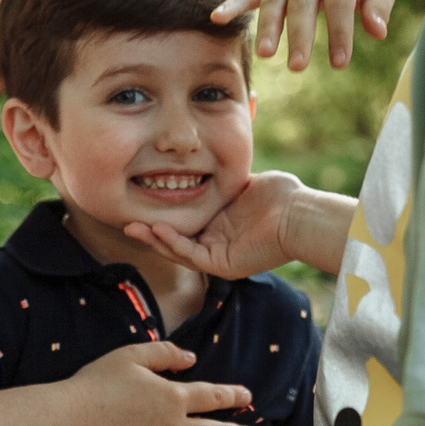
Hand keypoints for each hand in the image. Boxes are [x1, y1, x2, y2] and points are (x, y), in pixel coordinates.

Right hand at [126, 169, 304, 279]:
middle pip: (175, 240)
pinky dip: (174, 242)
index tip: (141, 203)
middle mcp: (217, 242)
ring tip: (133, 227)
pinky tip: (158, 228)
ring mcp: (220, 256)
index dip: (162, 216)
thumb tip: (205, 160)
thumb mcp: (242, 179)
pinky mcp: (224, 265)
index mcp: (220, 224)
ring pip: (178, 251)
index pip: (184, 224)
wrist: (298, 213)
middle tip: (126, 221)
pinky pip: (192, 255)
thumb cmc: (280, 195)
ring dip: (155, 239)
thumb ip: (222, 177)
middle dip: (149, 232)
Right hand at [215, 0, 396, 71]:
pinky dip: (234, 4)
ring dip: (267, 27)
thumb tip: (377, 30)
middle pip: (302, 4)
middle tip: (298, 67)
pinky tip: (218, 18)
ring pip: (274, 1)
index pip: (338, 3)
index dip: (339, 33)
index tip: (340, 63)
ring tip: (265, 55)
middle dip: (299, 35)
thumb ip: (379, 6)